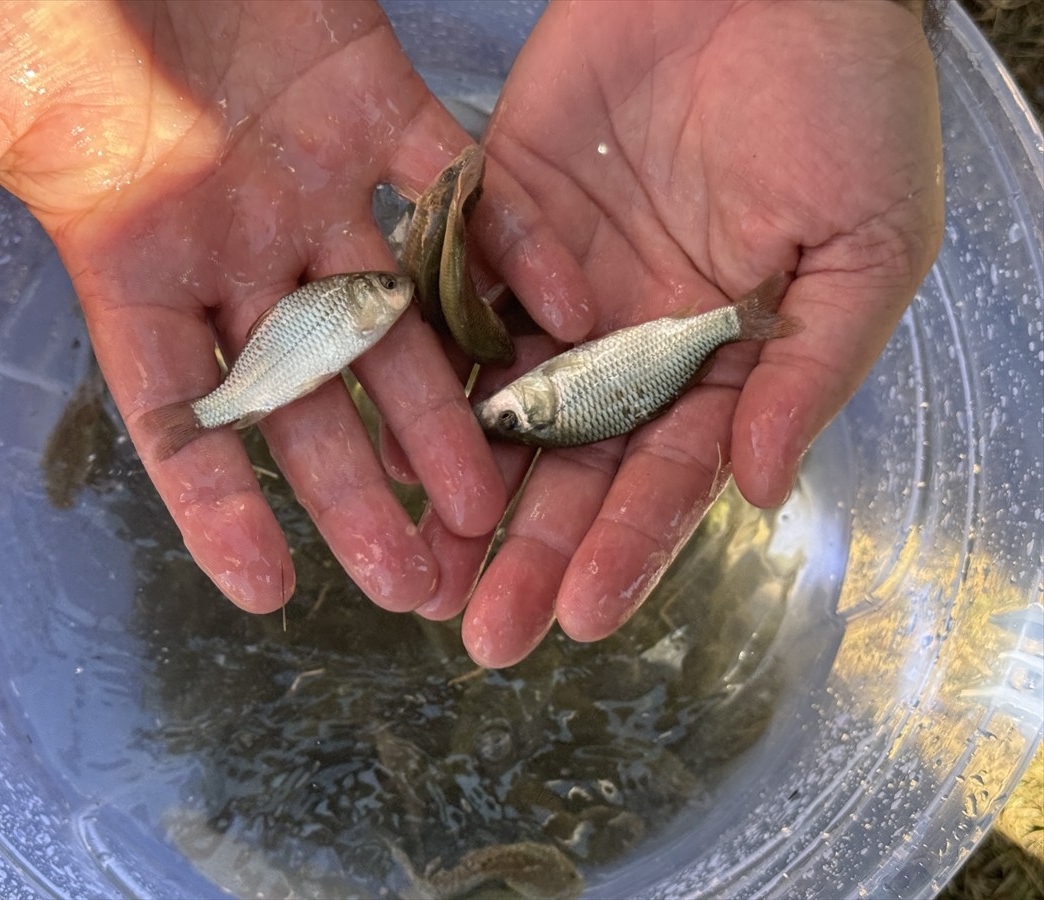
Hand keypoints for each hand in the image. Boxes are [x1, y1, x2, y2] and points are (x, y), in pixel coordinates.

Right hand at [0, 0, 583, 612]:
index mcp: (133, 262)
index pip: (176, 411)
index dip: (215, 502)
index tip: (264, 591)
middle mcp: (235, 244)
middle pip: (307, 392)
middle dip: (359, 487)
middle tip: (418, 580)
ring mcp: (313, 183)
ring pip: (392, 315)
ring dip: (445, 400)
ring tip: (496, 495)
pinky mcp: (377, 105)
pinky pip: (456, 186)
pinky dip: (511, 244)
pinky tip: (566, 315)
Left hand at [423, 0, 943, 666]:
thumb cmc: (842, 100)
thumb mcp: (865, 243)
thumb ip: (808, 370)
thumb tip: (758, 493)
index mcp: (720, 358)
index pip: (665, 474)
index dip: (625, 546)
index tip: (578, 616)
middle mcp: (631, 337)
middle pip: (569, 462)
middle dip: (527, 547)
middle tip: (477, 631)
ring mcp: (560, 282)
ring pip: (499, 402)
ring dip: (458, 485)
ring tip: (416, 561)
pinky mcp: (499, 217)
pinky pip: (456, 299)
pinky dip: (423, 367)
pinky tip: (385, 435)